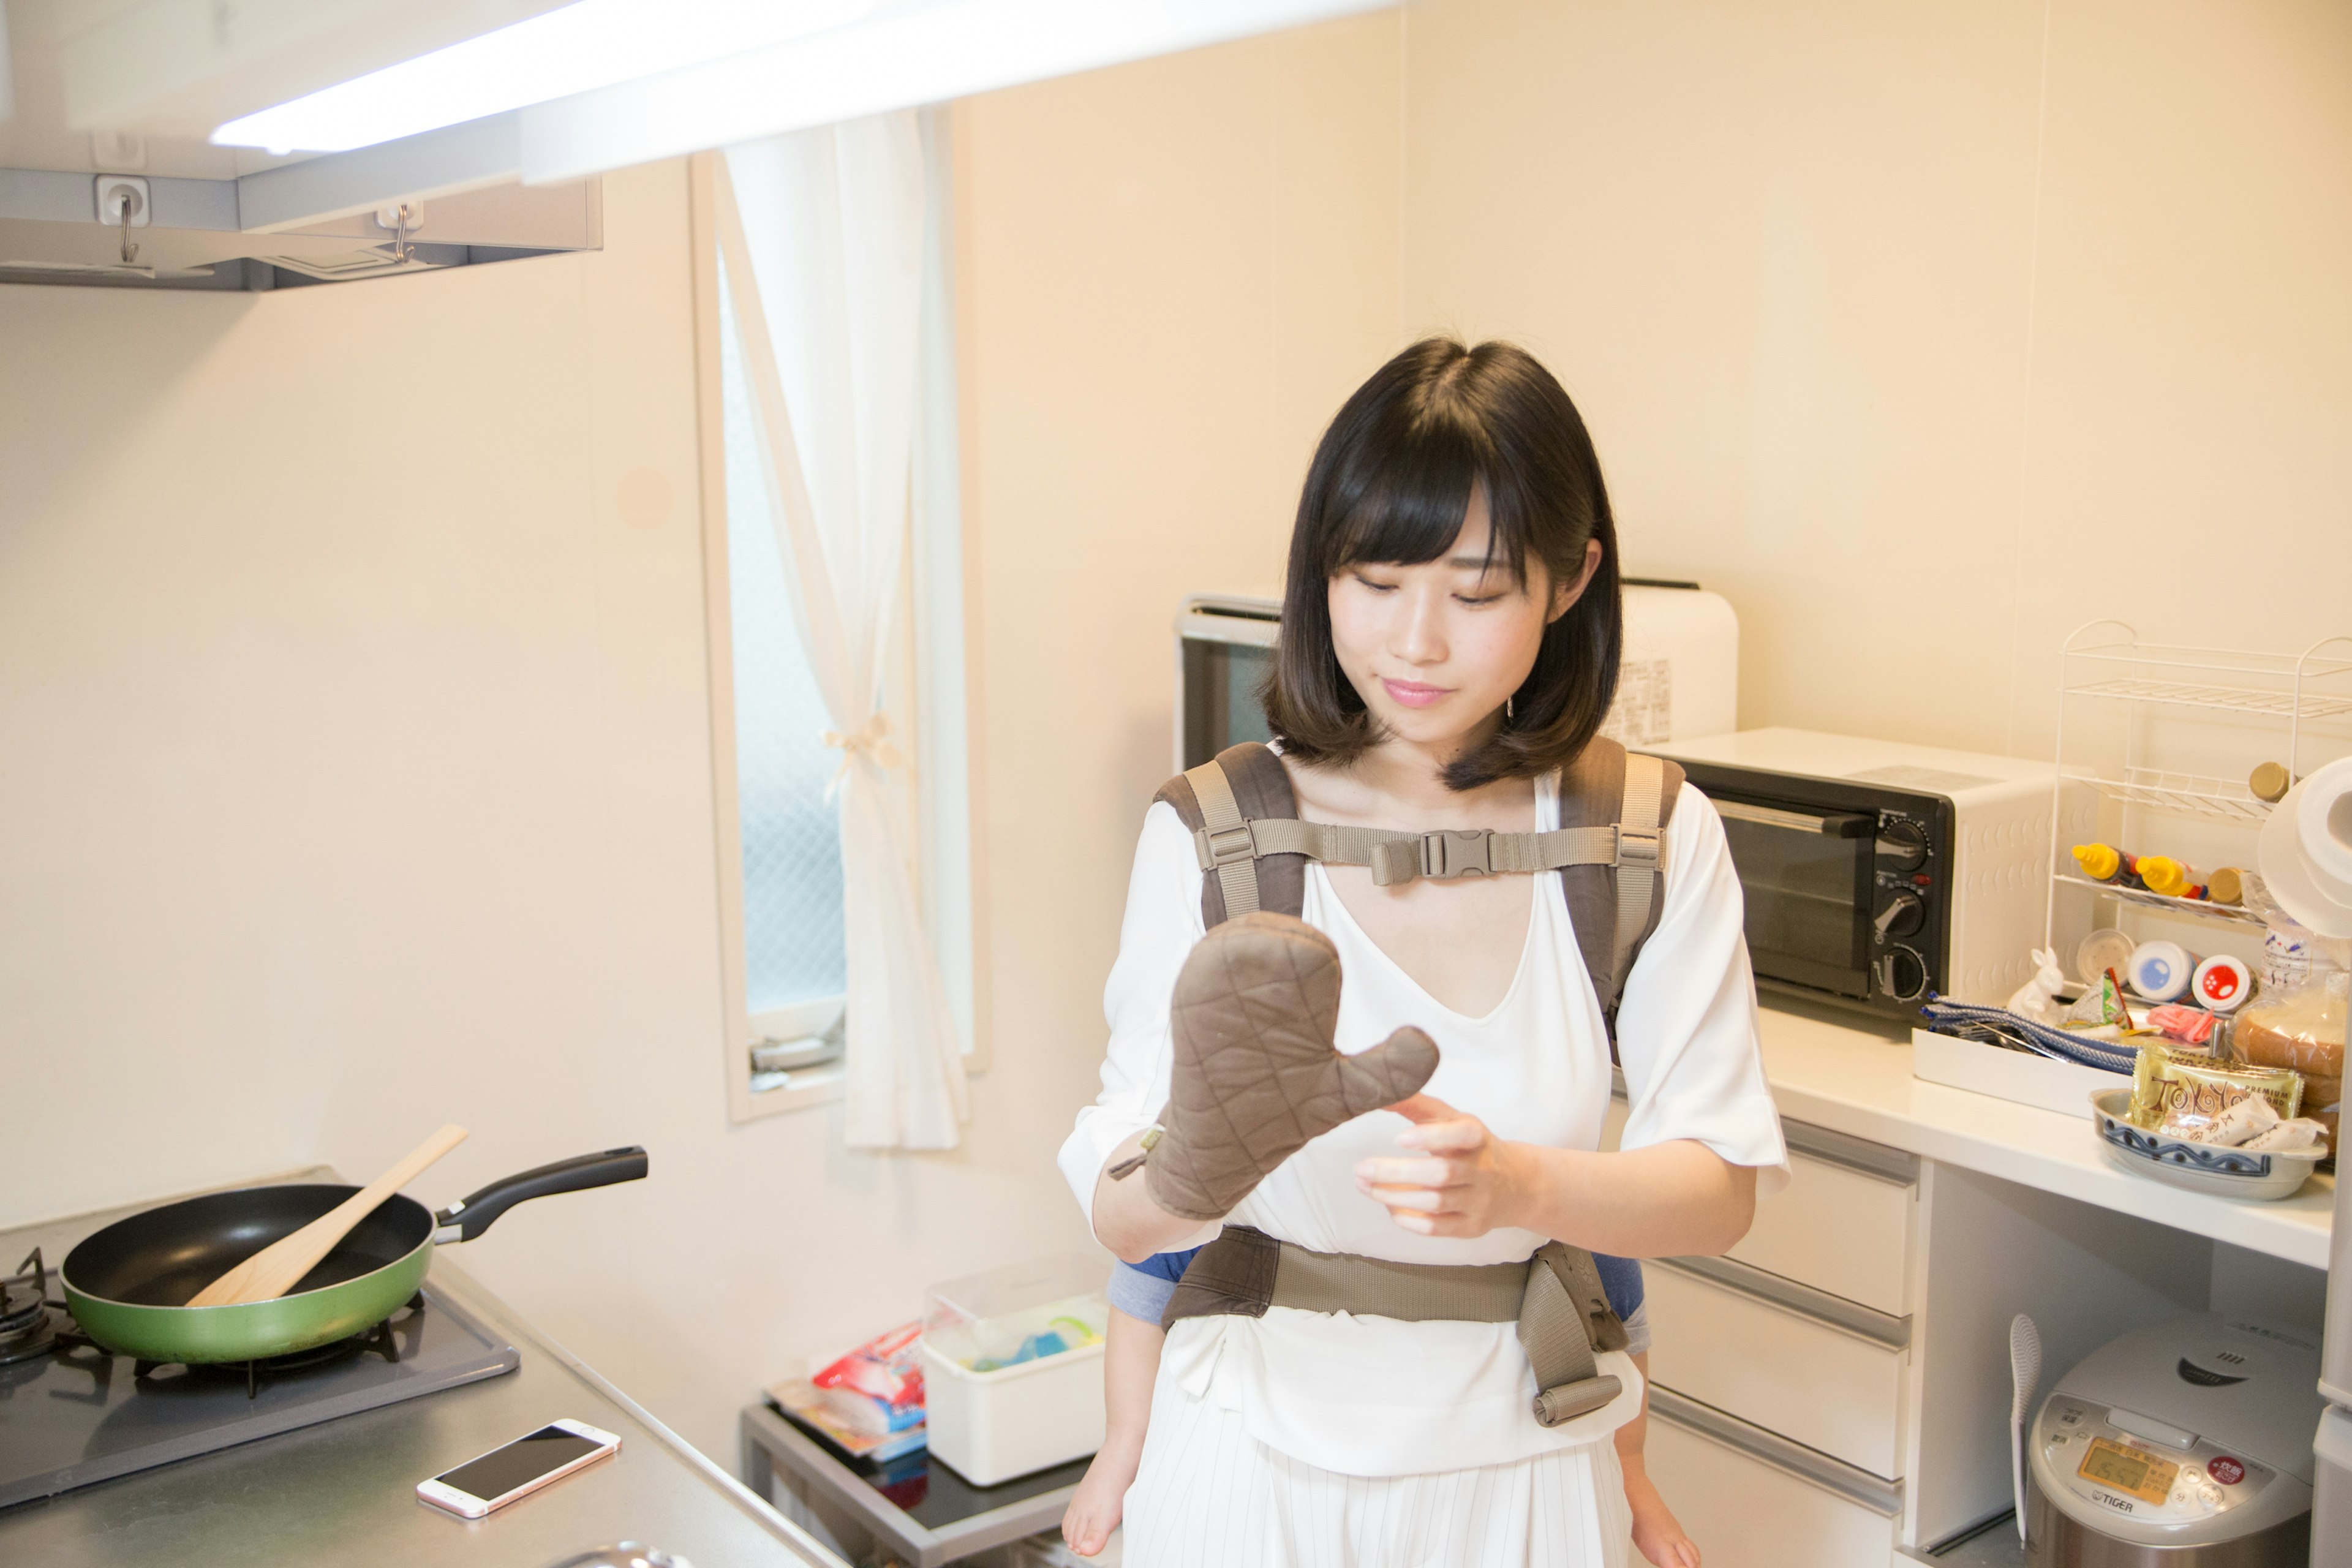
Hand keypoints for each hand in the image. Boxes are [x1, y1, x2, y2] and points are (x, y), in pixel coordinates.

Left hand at [1353, 1094, 1531, 1237]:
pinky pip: (1437, 1228)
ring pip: (1434, 1203)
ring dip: (1393, 1196)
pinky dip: (1408, 1220)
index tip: (1398, 1138)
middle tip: (1361, 1169)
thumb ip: (1418, 1106)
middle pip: (1440, 1174)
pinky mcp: (1472, 1227)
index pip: (1460, 1135)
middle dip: (1395, 1173)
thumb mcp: (1452, 1120)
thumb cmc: (1471, 1147)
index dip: (1431, 1137)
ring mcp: (1479, 1201)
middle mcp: (1482, 1170)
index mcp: (1477, 1137)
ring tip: (1365, 1186)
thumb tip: (1380, 1093)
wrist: (1517, 1184)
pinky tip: (1389, 1207)